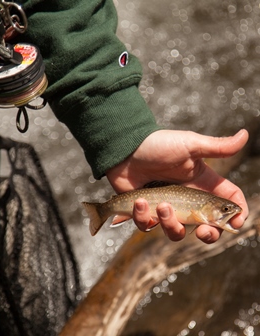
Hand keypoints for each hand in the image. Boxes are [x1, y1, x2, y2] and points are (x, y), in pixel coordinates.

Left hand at [106, 129, 248, 243]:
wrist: (124, 149)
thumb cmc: (158, 145)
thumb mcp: (189, 145)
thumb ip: (217, 147)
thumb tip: (246, 135)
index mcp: (202, 183)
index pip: (227, 202)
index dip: (235, 215)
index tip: (234, 223)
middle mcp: (187, 199)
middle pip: (206, 227)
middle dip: (209, 234)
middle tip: (203, 231)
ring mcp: (166, 207)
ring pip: (176, 231)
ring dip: (170, 223)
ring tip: (161, 205)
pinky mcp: (145, 212)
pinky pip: (148, 225)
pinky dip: (144, 216)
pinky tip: (139, 200)